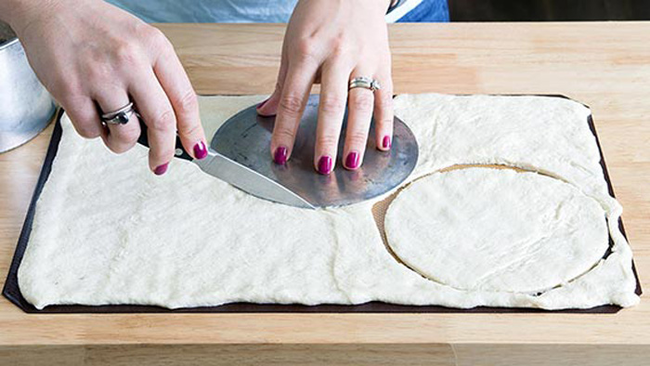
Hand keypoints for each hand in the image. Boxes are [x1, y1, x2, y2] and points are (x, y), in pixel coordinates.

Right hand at [5, 0, 205, 174]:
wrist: (49, 5)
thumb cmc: (98, 27)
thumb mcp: (141, 41)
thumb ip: (159, 79)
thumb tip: (173, 126)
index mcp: (154, 46)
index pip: (185, 99)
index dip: (193, 131)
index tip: (196, 148)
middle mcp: (130, 60)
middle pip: (162, 122)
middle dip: (165, 151)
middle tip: (160, 163)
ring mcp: (99, 75)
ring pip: (126, 134)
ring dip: (123, 144)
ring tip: (117, 131)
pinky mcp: (70, 89)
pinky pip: (91, 131)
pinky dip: (95, 132)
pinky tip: (92, 113)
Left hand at [256, 0, 393, 173]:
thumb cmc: (317, 14)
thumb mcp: (292, 43)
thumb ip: (282, 82)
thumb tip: (265, 113)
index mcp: (306, 50)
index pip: (292, 98)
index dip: (285, 129)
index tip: (280, 154)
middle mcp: (336, 55)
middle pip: (330, 104)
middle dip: (326, 138)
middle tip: (322, 167)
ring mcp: (363, 59)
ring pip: (360, 103)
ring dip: (355, 137)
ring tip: (350, 163)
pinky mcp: (384, 62)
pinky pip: (385, 96)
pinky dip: (385, 122)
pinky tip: (380, 145)